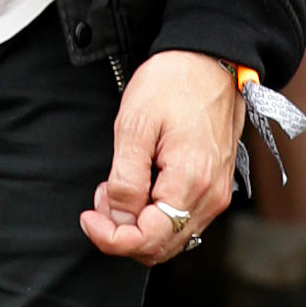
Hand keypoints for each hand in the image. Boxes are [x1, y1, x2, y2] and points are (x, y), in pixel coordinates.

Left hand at [81, 53, 246, 262]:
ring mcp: (216, 193)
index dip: (111, 238)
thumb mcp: (135, 126)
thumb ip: (126, 181)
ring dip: (137, 223)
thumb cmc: (175, 83)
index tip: (89, 218)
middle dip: (122, 231)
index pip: (149, 240)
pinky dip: (155, 213)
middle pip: (160, 247)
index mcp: (190, 183)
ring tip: (118, 186)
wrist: (210, 60)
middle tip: (102, 196)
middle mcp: (210, 197)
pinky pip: (182, 219)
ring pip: (171, 237)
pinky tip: (141, 184)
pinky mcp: (215, 186)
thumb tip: (120, 218)